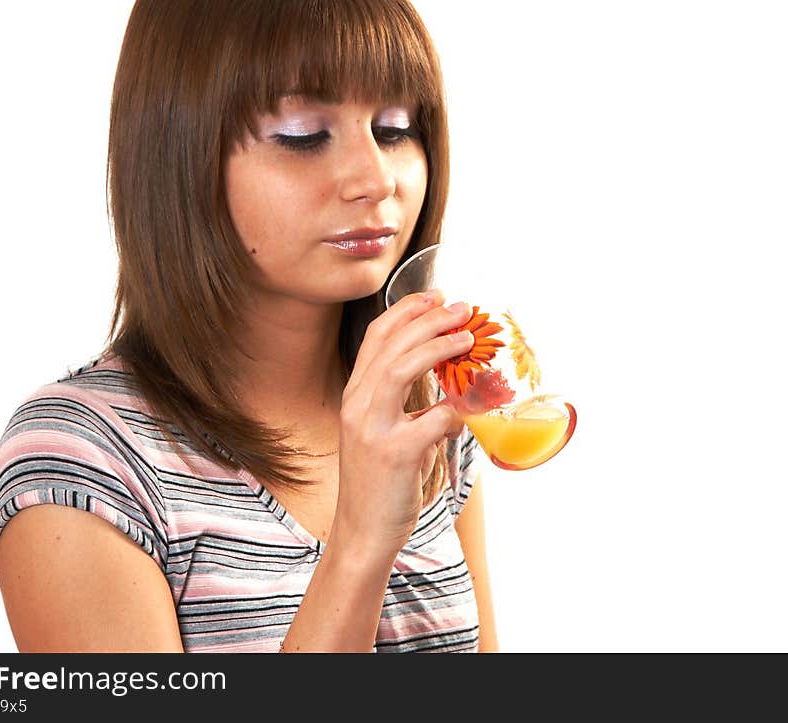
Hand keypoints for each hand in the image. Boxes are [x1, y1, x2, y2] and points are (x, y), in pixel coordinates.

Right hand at [331, 288, 473, 558]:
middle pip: (390, 343)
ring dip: (437, 346)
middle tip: (460, 307)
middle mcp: (357, 405)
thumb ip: (404, 404)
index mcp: (354, 395)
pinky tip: (475, 404)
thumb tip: (452, 385)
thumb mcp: (382, 431)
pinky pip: (433, 420)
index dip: (406, 310)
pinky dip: (457, 408)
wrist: (363, 531)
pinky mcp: (394, 454)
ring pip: (400, 368)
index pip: (376, 337)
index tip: (435, 296)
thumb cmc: (379, 480)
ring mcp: (372, 429)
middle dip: (428, 318)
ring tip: (467, 336)